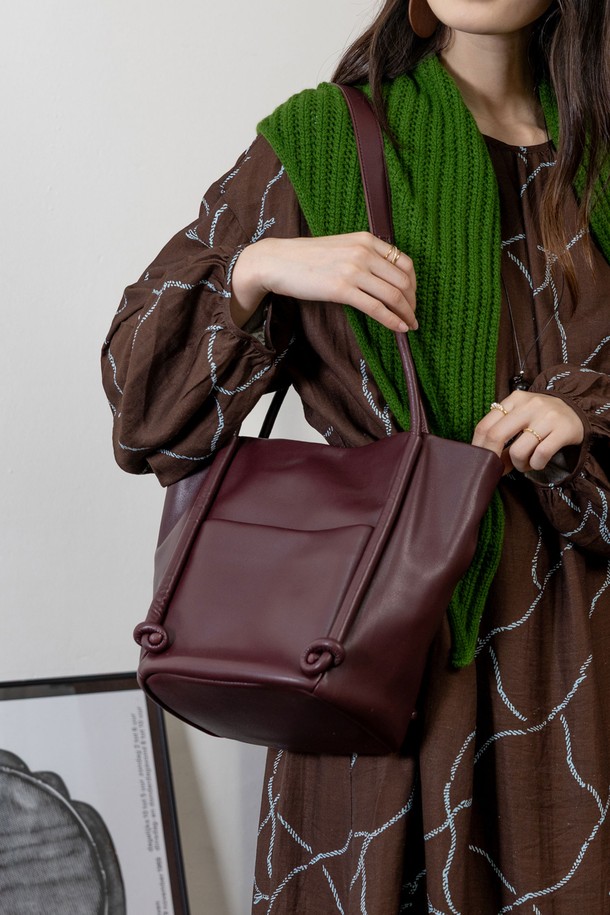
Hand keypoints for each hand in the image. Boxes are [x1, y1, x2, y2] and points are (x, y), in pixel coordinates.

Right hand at [231, 232, 416, 331]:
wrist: (277, 261)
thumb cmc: (306, 258)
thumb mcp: (341, 247)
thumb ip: (363, 256)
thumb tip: (383, 278)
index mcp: (366, 239)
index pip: (404, 262)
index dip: (413, 284)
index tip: (412, 298)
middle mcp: (364, 252)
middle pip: (403, 280)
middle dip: (412, 302)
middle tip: (412, 316)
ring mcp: (354, 270)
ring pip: (394, 295)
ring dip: (406, 313)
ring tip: (409, 325)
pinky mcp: (342, 289)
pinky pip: (376, 307)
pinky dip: (392, 320)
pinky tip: (399, 328)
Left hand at [472, 390, 583, 474]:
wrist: (576, 410)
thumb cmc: (540, 417)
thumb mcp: (520, 415)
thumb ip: (502, 430)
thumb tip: (486, 459)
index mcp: (514, 399)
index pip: (485, 425)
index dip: (478, 447)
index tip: (480, 460)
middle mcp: (529, 405)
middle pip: (497, 436)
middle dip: (492, 457)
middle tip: (497, 468)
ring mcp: (547, 417)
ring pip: (518, 450)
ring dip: (518, 465)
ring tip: (524, 464)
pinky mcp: (563, 430)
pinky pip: (540, 455)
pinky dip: (535, 465)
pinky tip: (537, 462)